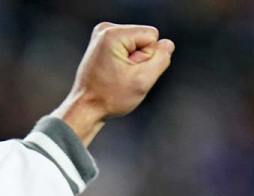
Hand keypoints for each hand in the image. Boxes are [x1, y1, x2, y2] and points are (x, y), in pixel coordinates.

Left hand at [52, 22, 174, 144]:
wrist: (85, 108)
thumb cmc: (110, 98)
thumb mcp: (143, 80)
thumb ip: (161, 59)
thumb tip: (167, 44)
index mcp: (113, 34)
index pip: (152, 36)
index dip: (146, 58)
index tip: (128, 72)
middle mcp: (105, 29)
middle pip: (144, 38)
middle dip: (139, 60)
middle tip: (121, 77)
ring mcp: (102, 36)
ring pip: (137, 45)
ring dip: (132, 63)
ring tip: (116, 76)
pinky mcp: (102, 44)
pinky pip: (128, 49)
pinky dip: (125, 63)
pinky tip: (113, 74)